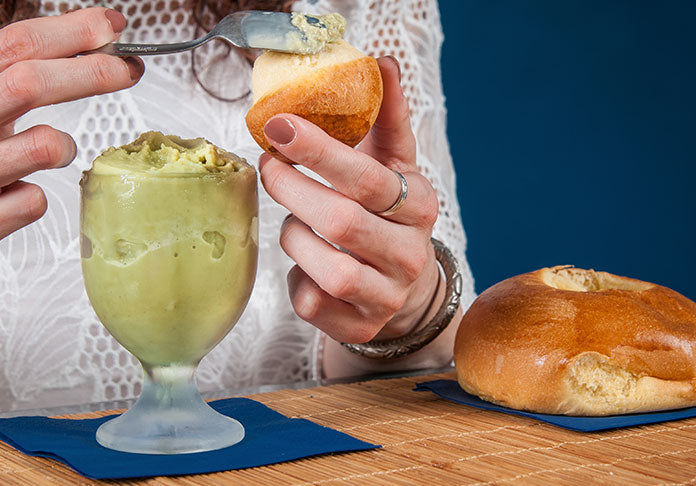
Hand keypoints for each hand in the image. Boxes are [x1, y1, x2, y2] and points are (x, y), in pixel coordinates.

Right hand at [0, 7, 143, 239]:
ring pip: (43, 145)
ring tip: (54, 149)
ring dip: (62, 145)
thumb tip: (75, 43)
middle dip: (90, 71)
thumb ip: (8, 75)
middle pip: (30, 82)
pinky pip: (32, 202)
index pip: (16, 45)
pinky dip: (33, 198)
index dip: (70, 32)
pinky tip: (19, 194)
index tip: (109, 26)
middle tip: (127, 69)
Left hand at [260, 56, 441, 344]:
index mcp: (419, 206)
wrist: (406, 286)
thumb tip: (382, 62)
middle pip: (340, 222)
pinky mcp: (360, 326)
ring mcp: (388, 296)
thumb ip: (387, 117)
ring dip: (294, 238)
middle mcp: (410, 254)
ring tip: (295, 222)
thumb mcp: (394, 166)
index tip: (278, 126)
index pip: (368, 179)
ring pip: (326, 268)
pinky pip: (311, 302)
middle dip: (291, 189)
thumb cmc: (389, 215)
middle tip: (269, 166)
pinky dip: (297, 278)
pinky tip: (306, 264)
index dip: (319, 152)